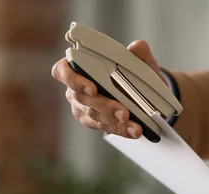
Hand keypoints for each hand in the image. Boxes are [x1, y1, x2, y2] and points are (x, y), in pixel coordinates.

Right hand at [51, 40, 167, 138]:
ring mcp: (83, 107)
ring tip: (133, 124)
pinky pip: (105, 127)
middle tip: (124, 112)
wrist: (145, 91)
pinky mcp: (94, 122)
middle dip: (105, 106)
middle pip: (82, 99)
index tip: (92, 88)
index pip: (63, 71)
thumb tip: (137, 47)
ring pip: (94, 116)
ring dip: (114, 121)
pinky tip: (134, 130)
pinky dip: (122, 130)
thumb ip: (140, 52)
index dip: (74, 80)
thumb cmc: (135, 70)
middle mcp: (75, 88)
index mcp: (78, 66)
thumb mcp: (141, 59)